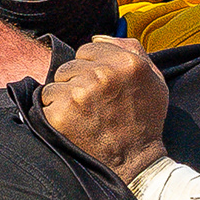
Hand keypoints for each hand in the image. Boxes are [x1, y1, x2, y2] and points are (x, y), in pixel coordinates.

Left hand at [38, 35, 171, 179]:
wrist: (135, 164)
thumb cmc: (144, 121)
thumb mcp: (154, 80)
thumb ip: (131, 49)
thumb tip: (97, 36)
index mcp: (127, 62)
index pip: (88, 48)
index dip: (91, 66)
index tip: (100, 87)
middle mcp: (103, 74)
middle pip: (69, 64)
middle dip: (77, 81)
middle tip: (92, 104)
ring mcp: (80, 94)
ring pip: (55, 82)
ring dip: (64, 97)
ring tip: (83, 115)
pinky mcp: (63, 114)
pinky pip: (45, 102)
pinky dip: (54, 113)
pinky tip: (73, 125)